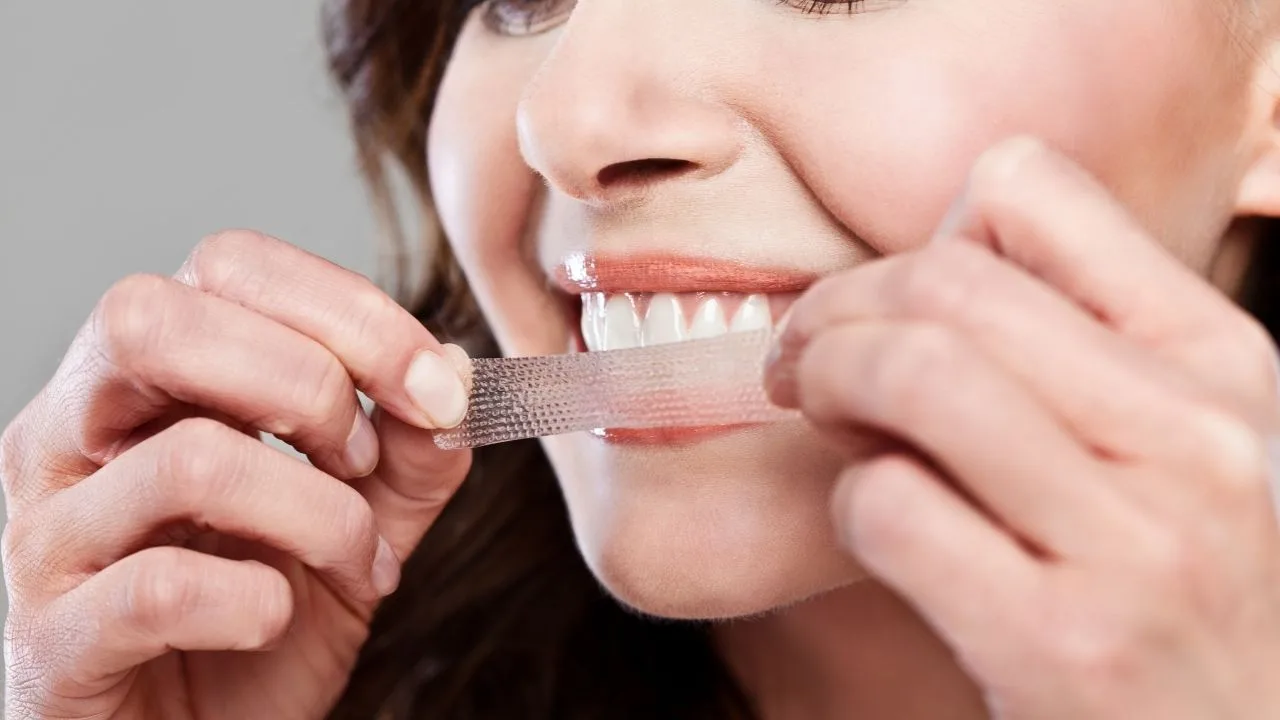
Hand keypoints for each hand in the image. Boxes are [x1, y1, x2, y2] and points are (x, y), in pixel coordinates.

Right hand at [1, 231, 471, 719]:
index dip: (351, 311)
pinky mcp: (53, 638)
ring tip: (355, 558)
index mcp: (145, 380)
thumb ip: (408, 449)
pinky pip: (159, 588)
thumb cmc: (258, 616)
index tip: (436, 388)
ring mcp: (51, 534)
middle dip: (308, 380)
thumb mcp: (358, 518)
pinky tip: (275, 616)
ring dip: (316, 511)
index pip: (228, 265)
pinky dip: (255, 601)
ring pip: (186, 459)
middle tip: (367, 459)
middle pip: (155, 319)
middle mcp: (72, 434)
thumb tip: (454, 375)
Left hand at [767, 137, 1279, 717]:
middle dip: (834, 311)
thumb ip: (1079, 350)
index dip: (928, 236)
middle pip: (945, 282)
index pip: (1030, 190)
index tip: (894, 305)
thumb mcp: (1183, 447)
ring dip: (826, 384)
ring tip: (822, 421)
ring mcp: (1139, 545)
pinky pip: (890, 506)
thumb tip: (921, 269)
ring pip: (913, 372)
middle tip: (799, 363)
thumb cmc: (1183, 593)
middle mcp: (1199, 439)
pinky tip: (876, 531)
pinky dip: (847, 505)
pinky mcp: (1062, 645)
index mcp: (1222, 363)